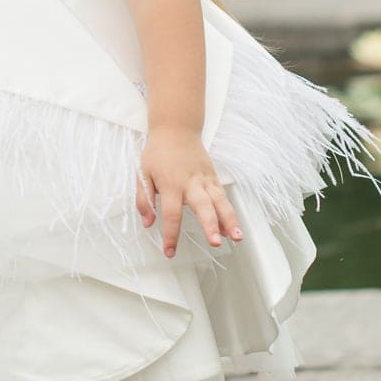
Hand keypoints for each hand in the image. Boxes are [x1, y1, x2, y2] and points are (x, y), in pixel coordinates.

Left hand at [136, 125, 243, 256]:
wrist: (176, 128)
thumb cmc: (157, 152)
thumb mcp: (142, 174)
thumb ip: (144, 200)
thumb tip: (148, 223)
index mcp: (171, 184)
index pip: (172, 214)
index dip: (171, 235)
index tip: (170, 251)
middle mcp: (190, 183)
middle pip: (203, 207)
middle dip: (210, 226)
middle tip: (215, 243)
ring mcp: (205, 180)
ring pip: (220, 202)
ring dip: (229, 220)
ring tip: (237, 237)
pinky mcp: (213, 177)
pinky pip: (223, 197)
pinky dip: (229, 212)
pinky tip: (233, 227)